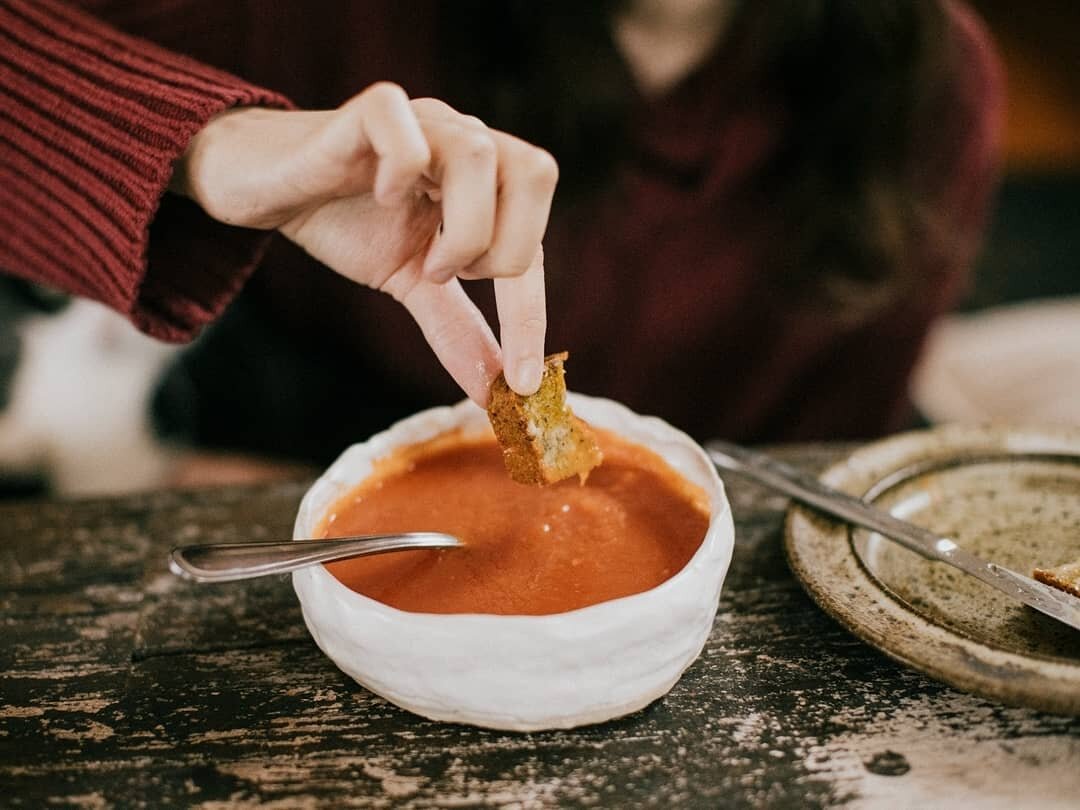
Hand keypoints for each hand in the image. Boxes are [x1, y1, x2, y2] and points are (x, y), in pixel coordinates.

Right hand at [171, 83, 557, 402]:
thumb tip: (495, 393)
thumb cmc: (346, 220)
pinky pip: (403, 123)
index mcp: (486, 181)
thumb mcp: (411, 284)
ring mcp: (419, 120)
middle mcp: (462, 140)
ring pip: (478, 151)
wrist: (263, 183)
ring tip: (425, 260)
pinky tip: (380, 197)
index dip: (530, 316)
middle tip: (453, 279)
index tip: (520, 383)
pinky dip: (401, 170)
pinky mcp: (366, 109)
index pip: (535, 240)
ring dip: (463, 226)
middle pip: (537, 171)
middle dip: (506, 250)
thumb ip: (456, 329)